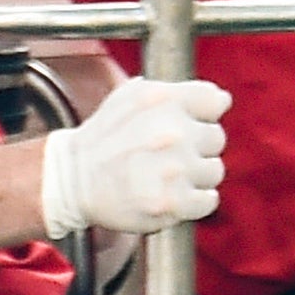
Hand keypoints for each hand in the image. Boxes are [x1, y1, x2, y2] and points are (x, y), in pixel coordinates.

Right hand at [39, 75, 233, 235]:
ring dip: (195, 176)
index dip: (202, 114)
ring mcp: (174, 168)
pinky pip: (208, 200)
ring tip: (166, 176)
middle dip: (196, 146)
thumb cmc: (106, 138)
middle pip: (216, 138)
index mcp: (163, 100)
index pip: (214, 101)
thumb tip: (221, 99)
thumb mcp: (132, 97)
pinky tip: (172, 194)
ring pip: (214, 170)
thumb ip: (177, 93)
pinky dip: (195, 201)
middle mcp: (172, 131)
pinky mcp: (173, 202)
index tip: (186, 124)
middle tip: (167, 155)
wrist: (72, 181)